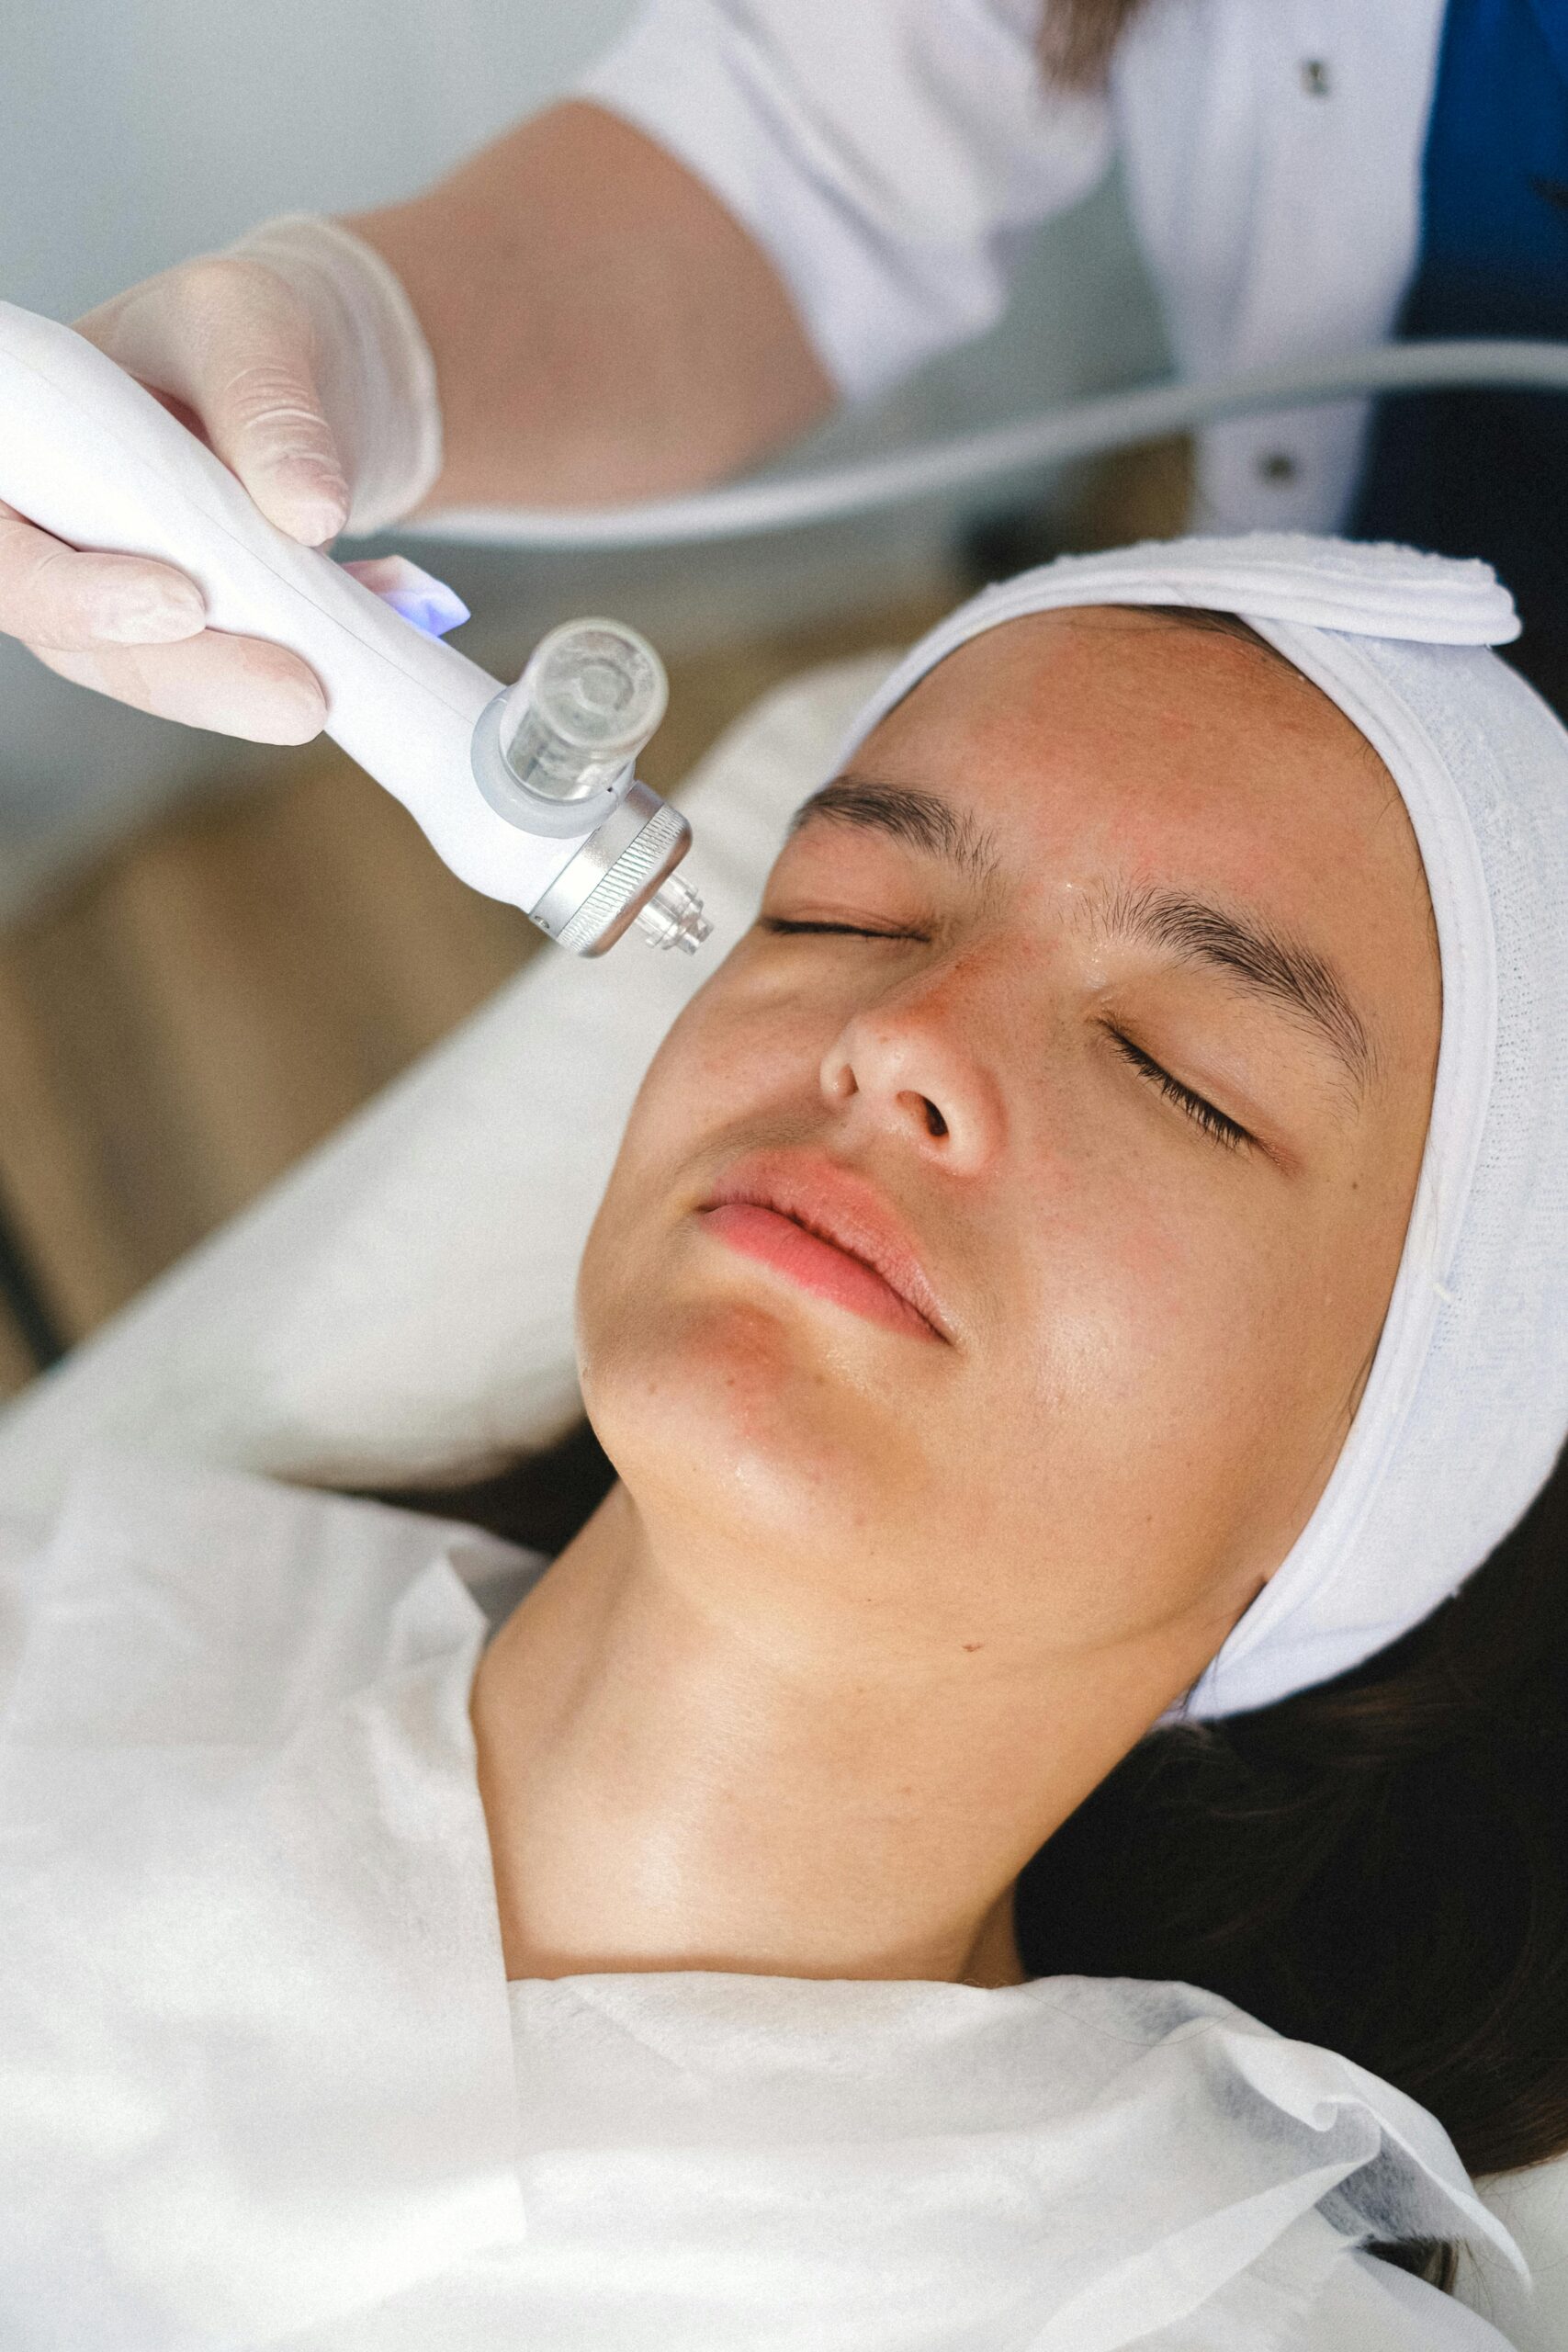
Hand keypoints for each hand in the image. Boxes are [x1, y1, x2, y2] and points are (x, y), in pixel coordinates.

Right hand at [3, 219, 443, 742]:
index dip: (67, 591)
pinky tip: (348, 661)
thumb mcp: (250, 325)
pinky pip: (220, 673)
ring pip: (151, 671)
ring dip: (238, 692)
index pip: (4, 546)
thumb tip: (308, 513)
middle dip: (188, 670)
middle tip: (298, 693)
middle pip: (75, 636)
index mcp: (18, 440)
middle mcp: (45, 527)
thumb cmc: (240, 332)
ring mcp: (110, 588)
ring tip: (327, 695)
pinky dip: (279, 674)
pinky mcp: (182, 633)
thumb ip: (266, 403)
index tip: (182, 601)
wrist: (301, 371)